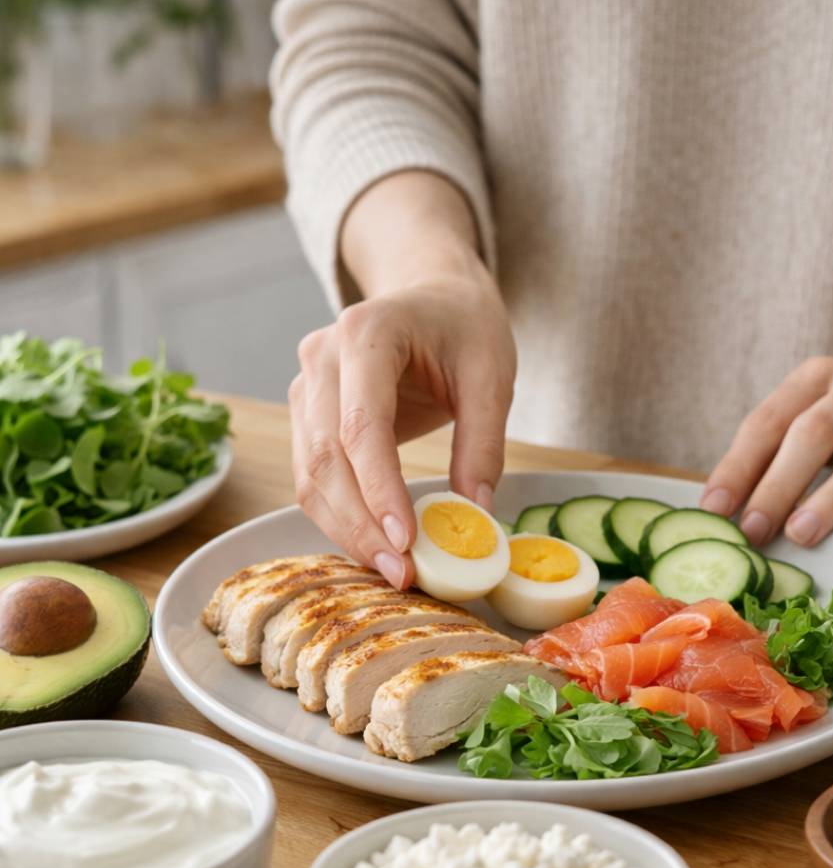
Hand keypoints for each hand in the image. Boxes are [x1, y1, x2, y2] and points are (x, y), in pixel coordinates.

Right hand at [290, 269, 514, 588]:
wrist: (433, 293)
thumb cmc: (465, 325)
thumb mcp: (492, 374)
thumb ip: (485, 442)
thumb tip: (474, 514)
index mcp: (367, 333)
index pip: (361, 425)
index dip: (379, 489)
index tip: (406, 540)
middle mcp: (322, 358)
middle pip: (324, 457)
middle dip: (360, 524)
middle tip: (402, 574)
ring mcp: (306, 386)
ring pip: (309, 474)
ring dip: (346, 529)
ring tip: (393, 570)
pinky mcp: (307, 414)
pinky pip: (314, 475)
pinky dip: (341, 515)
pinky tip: (376, 544)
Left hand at [701, 297, 832, 545]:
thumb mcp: (818, 407)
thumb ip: (776, 448)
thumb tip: (726, 507)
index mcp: (820, 377)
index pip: (770, 420)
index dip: (739, 466)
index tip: (714, 508)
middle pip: (816, 433)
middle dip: (779, 484)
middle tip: (752, 530)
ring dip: (831, 497)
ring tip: (799, 534)